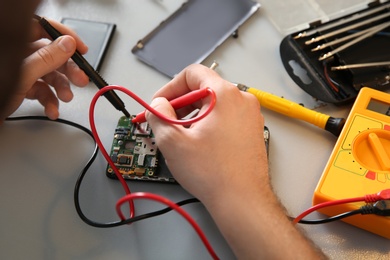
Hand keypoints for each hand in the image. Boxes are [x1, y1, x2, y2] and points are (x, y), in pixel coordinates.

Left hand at [0, 18, 88, 121]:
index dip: (65, 37)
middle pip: (51, 55)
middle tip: (80, 79)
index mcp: (15, 42)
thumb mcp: (23, 74)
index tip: (80, 49)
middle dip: (68, 70)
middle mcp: (18, 54)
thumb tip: (67, 45)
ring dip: (61, 89)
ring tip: (65, 98)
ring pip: (49, 75)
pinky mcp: (20, 87)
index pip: (43, 28)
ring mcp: (19, 71)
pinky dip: (49, 101)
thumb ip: (46, 58)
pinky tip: (52, 110)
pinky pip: (41, 90)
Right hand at [145, 64, 267, 202]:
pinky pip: (225, 118)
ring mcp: (250, 116)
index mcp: (225, 94)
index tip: (160, 103)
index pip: (193, 73)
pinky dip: (209, 124)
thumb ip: (158, 115)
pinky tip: (200, 144)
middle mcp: (242, 100)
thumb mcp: (173, 141)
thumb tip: (157, 105)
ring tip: (183, 137)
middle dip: (181, 104)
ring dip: (194, 116)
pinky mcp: (252, 131)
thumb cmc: (213, 172)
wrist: (242, 200)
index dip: (171, 87)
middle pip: (204, 88)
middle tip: (167, 121)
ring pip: (215, 105)